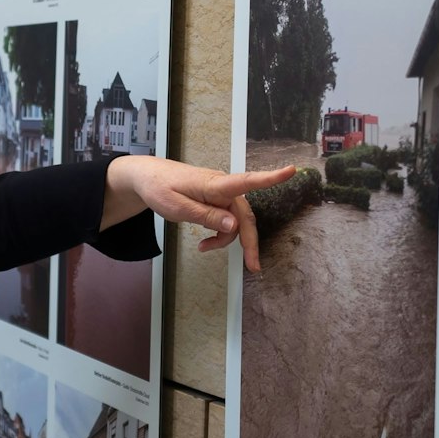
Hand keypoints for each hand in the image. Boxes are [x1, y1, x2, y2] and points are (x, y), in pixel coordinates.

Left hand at [103, 157, 295, 271]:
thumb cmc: (159, 188)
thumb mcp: (178, 207)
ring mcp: (220, 194)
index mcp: (214, 184)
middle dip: (249, 241)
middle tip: (253, 266)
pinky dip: (219, 234)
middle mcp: (222, 187)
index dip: (271, 178)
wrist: (147, 177)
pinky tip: (205, 243)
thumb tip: (234, 225)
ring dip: (226, 239)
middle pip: (245, 216)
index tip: (291, 171)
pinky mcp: (216, 200)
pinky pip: (226, 221)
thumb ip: (206, 216)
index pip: (247, 181)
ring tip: (204, 248)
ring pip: (236, 221)